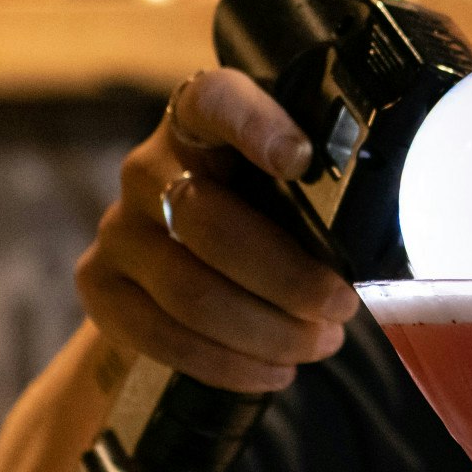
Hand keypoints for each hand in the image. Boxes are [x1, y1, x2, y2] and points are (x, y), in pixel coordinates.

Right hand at [77, 69, 359, 394]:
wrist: (179, 264)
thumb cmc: (258, 216)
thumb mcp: (284, 189)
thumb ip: (315, 192)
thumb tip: (373, 235)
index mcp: (200, 121)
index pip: (216, 101)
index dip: (254, 125)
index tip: (300, 159)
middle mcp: (148, 167)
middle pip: (209, 223)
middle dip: (287, 277)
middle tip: (341, 306)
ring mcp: (117, 227)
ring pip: (189, 291)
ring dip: (266, 330)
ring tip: (318, 343)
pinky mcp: (98, 284)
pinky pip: (160, 335)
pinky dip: (226, 363)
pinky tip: (272, 370)